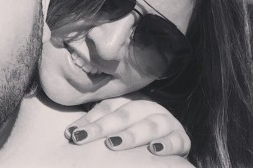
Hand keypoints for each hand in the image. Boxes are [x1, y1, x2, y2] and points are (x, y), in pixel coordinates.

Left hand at [64, 93, 190, 156]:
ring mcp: (167, 122)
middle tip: (84, 138)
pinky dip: (167, 145)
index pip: (108, 107)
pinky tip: (154, 151)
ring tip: (114, 143)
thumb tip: (70, 133)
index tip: (72, 134)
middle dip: (103, 127)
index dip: (90, 120)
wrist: (169, 139)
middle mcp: (149, 108)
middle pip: (124, 114)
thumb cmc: (135, 133)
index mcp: (131, 102)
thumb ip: (97, 125)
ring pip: (150, 124)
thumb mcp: (116, 127)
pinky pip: (177, 140)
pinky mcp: (182, 139)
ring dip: (132, 134)